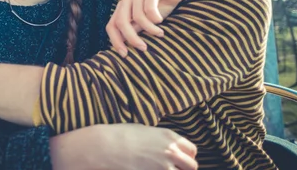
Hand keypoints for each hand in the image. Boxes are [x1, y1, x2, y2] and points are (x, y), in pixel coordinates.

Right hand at [51, 124, 196, 169]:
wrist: (105, 146)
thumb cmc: (120, 136)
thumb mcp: (144, 130)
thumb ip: (161, 139)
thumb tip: (167, 146)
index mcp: (169, 136)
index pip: (192, 150)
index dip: (187, 156)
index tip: (180, 160)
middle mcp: (171, 151)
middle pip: (192, 166)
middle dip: (185, 169)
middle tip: (172, 169)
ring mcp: (164, 167)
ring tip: (161, 169)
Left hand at [106, 0, 190, 56]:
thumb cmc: (160, 8)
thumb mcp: (146, 22)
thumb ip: (135, 30)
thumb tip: (125, 48)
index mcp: (122, 7)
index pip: (111, 25)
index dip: (115, 41)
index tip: (125, 54)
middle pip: (121, 21)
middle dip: (131, 38)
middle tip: (143, 48)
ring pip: (137, 16)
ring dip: (149, 29)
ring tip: (160, 34)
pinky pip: (149, 7)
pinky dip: (155, 18)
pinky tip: (160, 21)